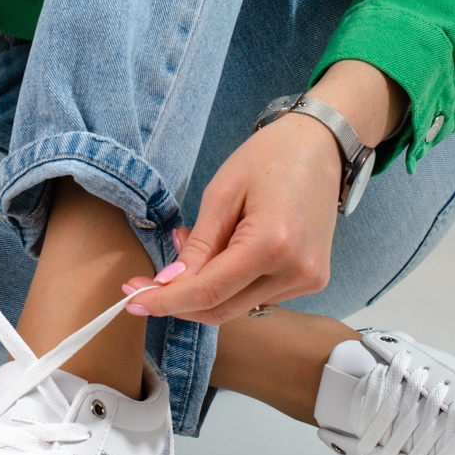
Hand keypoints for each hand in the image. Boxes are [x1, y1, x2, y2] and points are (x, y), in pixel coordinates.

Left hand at [121, 60, 406, 324]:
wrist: (321, 145)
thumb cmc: (269, 158)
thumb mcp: (221, 194)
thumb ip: (198, 246)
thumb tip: (168, 285)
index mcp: (272, 245)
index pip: (208, 292)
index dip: (166, 301)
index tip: (132, 300)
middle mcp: (295, 272)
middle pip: (222, 309)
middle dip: (178, 302)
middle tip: (144, 284)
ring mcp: (308, 280)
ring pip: (237, 307)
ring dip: (204, 290)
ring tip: (193, 246)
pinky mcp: (312, 281)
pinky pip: (258, 297)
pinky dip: (230, 284)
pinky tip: (222, 252)